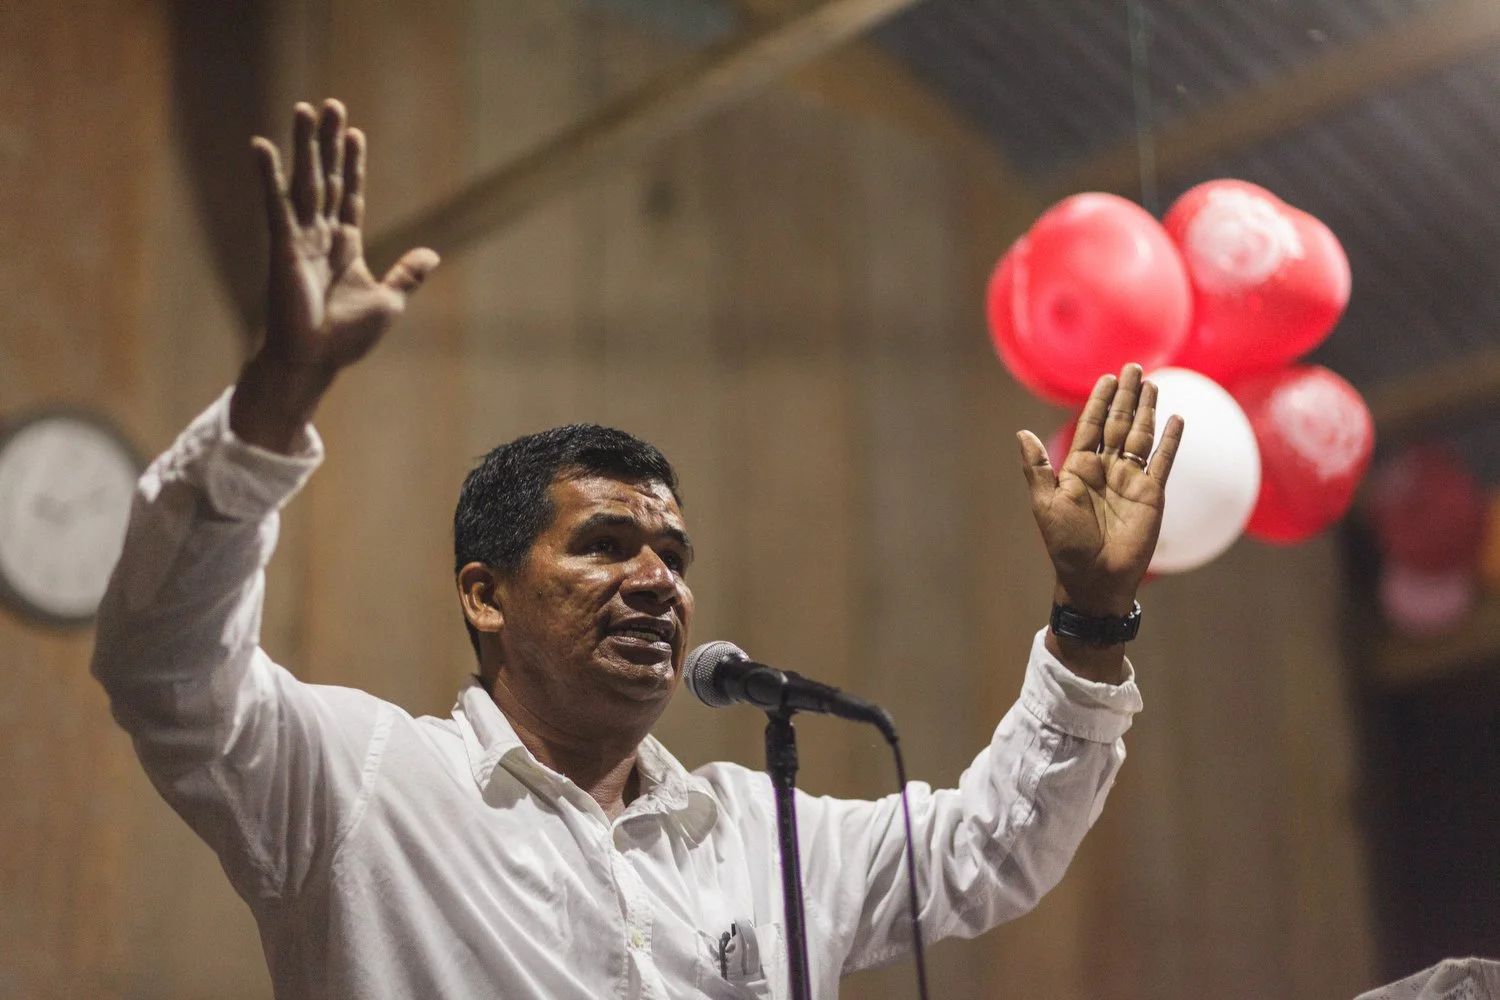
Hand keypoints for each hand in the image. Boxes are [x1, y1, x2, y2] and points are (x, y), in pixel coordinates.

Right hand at [231, 99, 439, 451]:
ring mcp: (300, 238)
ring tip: (304, 108)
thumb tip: (432, 253)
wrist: (315, 361)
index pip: (350, 194)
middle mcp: (320, 236)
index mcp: (345, 246)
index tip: (355, 132)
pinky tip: (261, 146)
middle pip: (327, 178)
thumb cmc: (346, 338)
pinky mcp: (282, 247)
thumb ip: (408, 274)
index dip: (353, 163)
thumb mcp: (388, 301)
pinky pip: (275, 205)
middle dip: (328, 142)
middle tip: (329, 104)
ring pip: (305, 182)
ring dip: (304, 146)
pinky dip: (268, 175)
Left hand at [1017, 363, 1182, 621]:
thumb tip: (1021, 433)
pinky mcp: (1152, 494)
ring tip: (1152, 384)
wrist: (1095, 577)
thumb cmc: (1066, 544)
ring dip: (1146, 411)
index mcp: (1079, 469)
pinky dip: (1171, 441)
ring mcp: (1130, 480)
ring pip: (1140, 436)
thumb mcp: (1046, 504)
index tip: (1107, 378)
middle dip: (1125, 396)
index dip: (1098, 402)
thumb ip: (1038, 468)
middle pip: (1117, 424)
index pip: (1090, 426)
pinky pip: (1163, 461)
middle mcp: (1106, 470)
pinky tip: (1176, 420)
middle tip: (1133, 368)